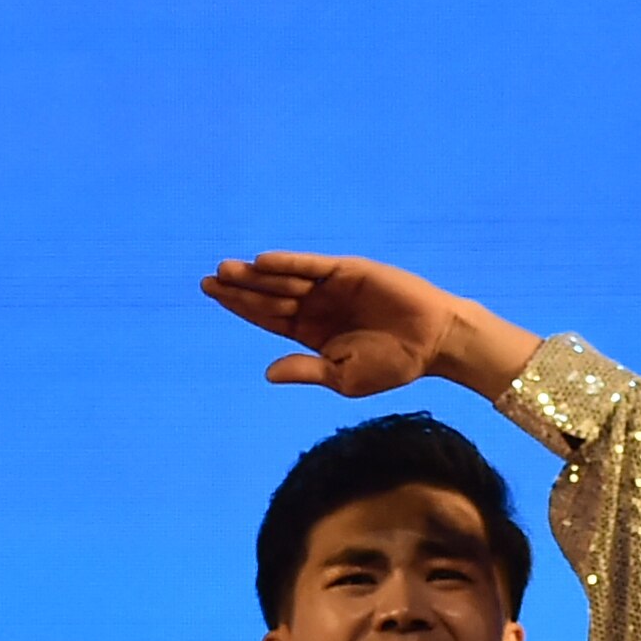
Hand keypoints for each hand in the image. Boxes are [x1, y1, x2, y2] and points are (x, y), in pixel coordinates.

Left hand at [200, 254, 538, 397]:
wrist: (433, 343)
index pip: (267, 318)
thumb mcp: (343, 377)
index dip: (240, 307)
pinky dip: (288, 264)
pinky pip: (311, 267)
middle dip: (238, 288)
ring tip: (226, 270)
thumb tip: (267, 372)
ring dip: (255, 275)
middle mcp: (316, 307)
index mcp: (311, 334)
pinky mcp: (347, 271)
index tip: (212, 295)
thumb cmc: (392, 365)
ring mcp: (330, 287)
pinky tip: (263, 262)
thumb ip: (306, 370)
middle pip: (268, 296)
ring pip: (284, 280)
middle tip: (207, 280)